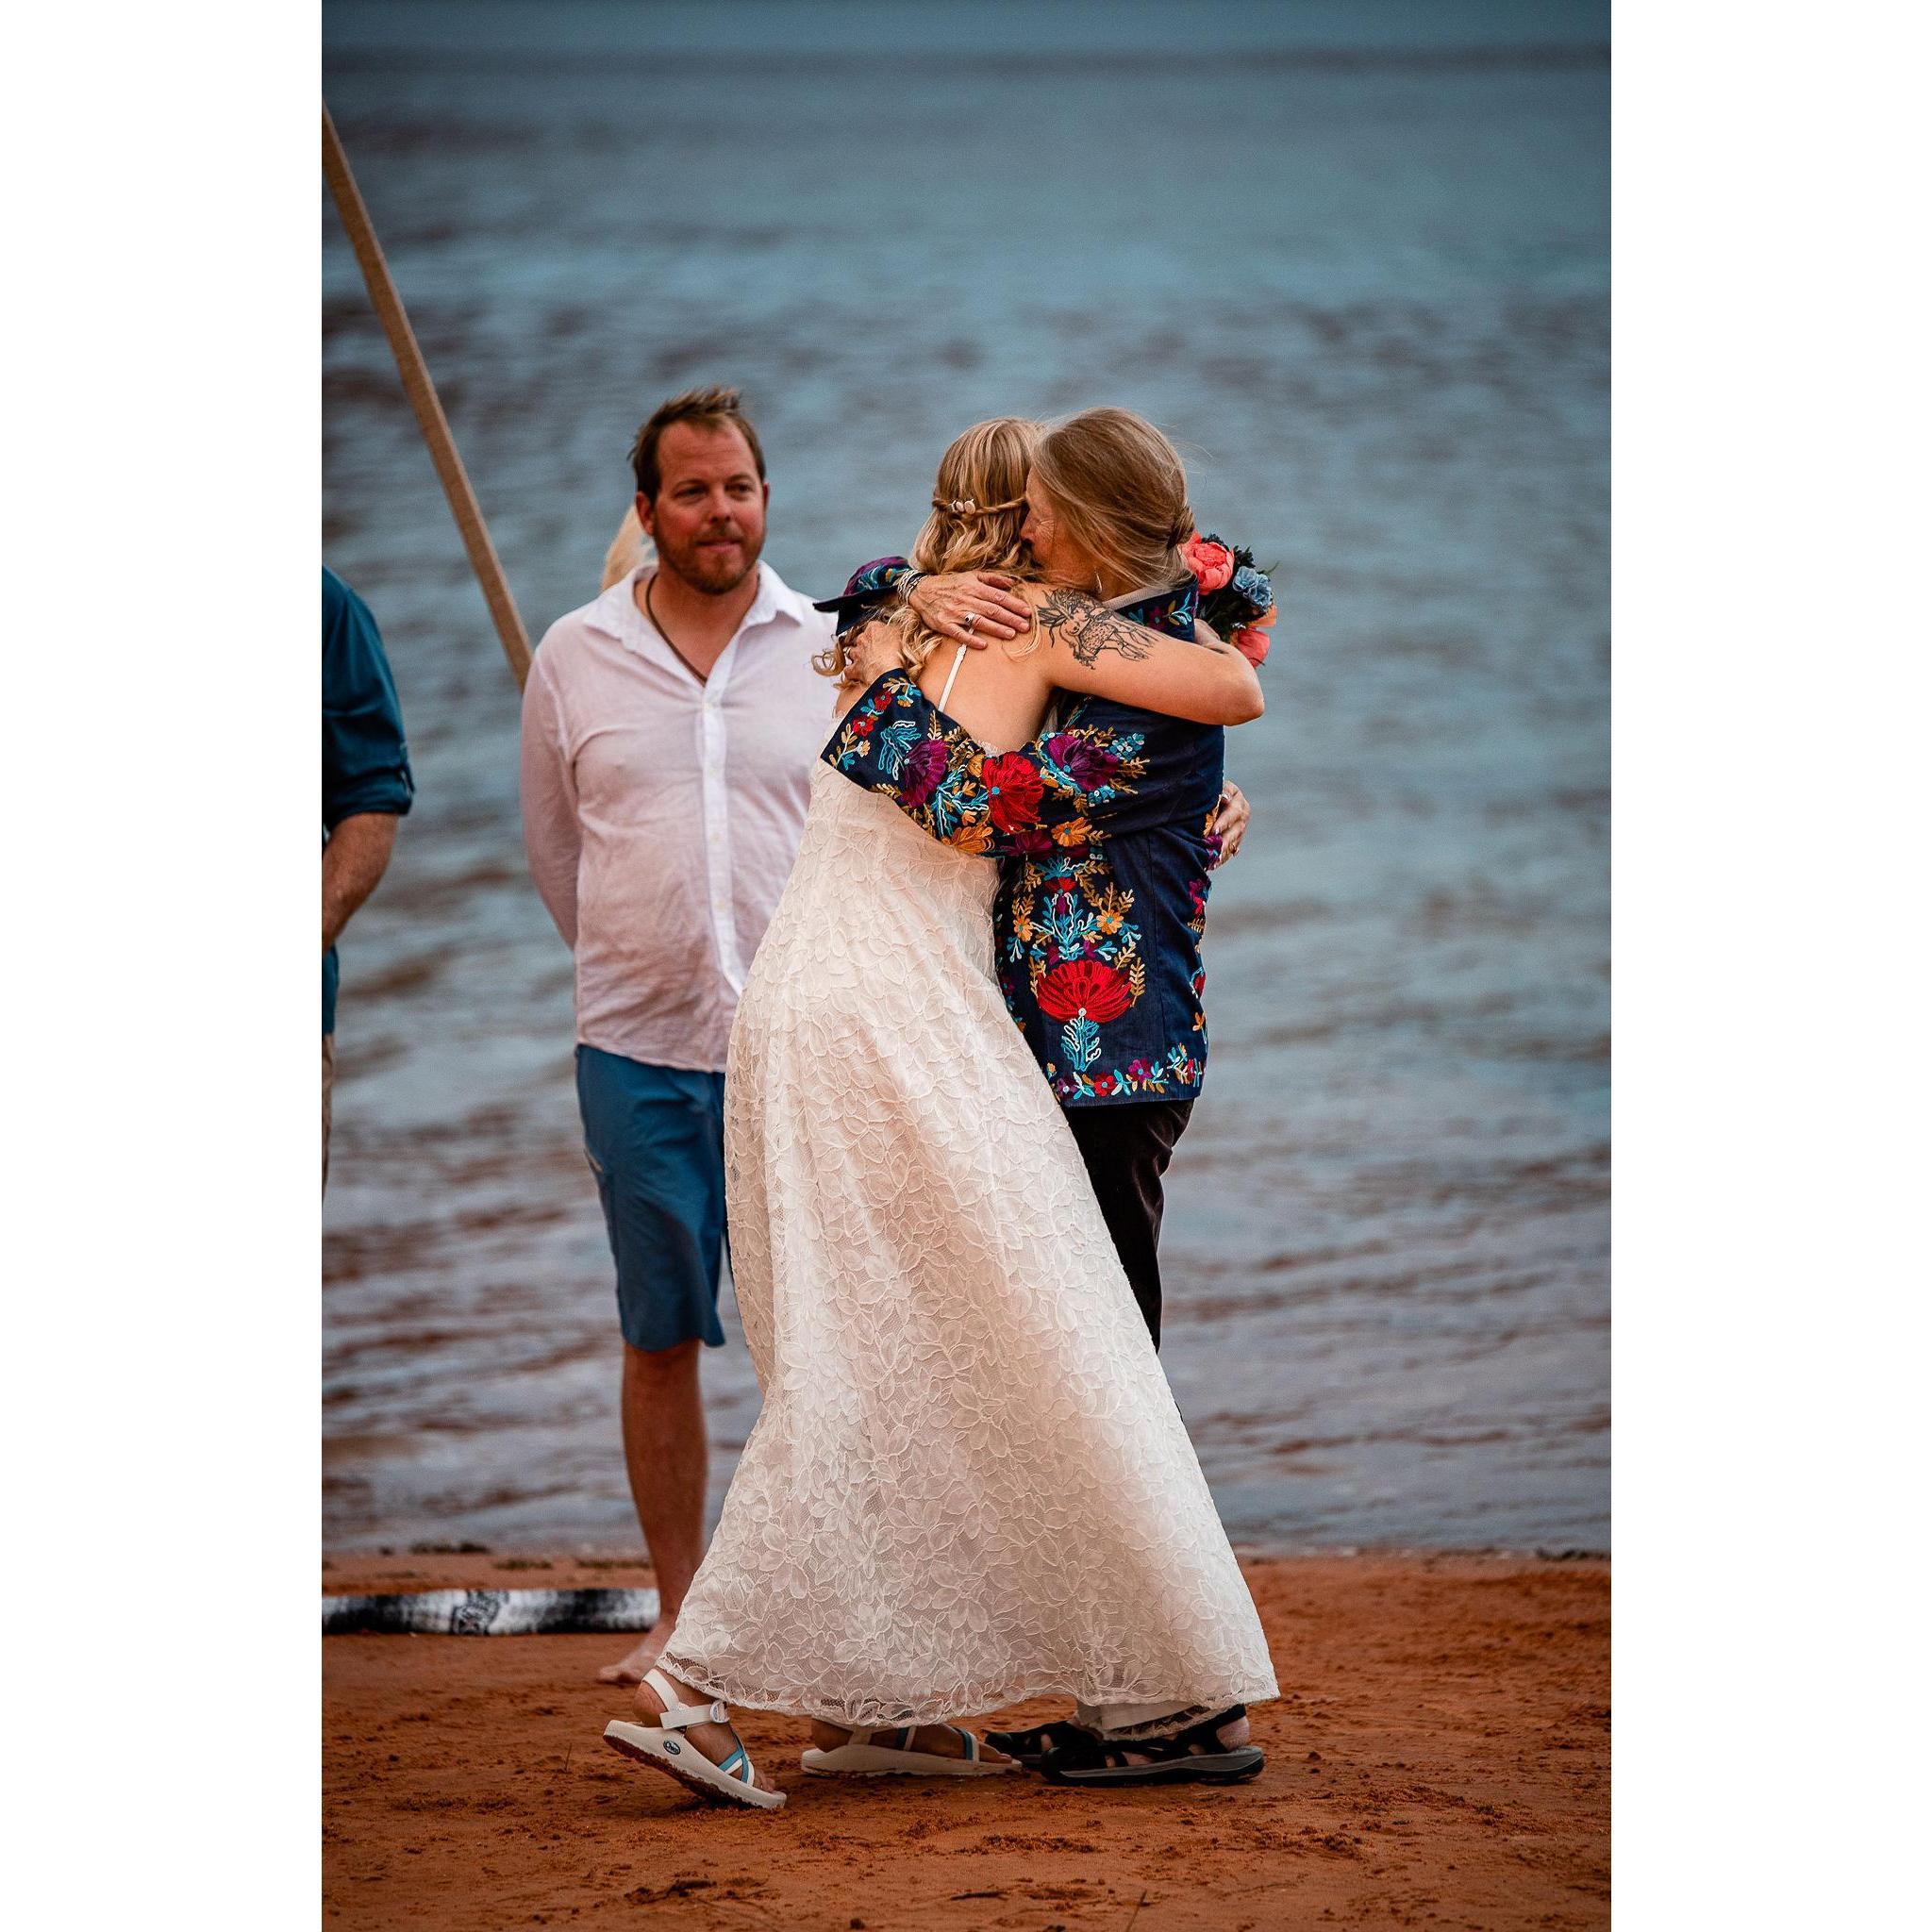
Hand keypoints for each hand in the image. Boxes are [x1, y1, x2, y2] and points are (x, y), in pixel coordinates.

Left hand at [844, 619, 899, 687]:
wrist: (886, 672)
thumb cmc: (894, 654)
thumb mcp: (899, 635)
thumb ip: (893, 629)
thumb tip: (892, 628)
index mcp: (873, 629)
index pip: (874, 626)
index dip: (879, 633)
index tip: (884, 637)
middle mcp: (862, 640)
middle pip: (862, 639)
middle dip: (867, 644)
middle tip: (877, 651)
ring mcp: (857, 654)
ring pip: (853, 652)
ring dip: (858, 656)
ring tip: (867, 661)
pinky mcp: (854, 669)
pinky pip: (849, 670)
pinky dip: (851, 672)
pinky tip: (856, 673)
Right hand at [907, 571, 1032, 646]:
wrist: (921, 590)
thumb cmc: (950, 584)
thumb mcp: (970, 575)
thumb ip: (992, 578)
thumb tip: (1011, 582)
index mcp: (973, 587)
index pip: (998, 596)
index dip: (1014, 604)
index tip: (1027, 611)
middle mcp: (966, 599)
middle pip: (992, 610)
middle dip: (1010, 618)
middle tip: (1025, 626)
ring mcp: (955, 613)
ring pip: (979, 621)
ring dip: (996, 629)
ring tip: (1011, 634)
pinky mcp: (945, 624)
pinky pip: (959, 633)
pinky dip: (971, 639)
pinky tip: (983, 645)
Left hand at [1209, 780, 1250, 866]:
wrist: (1211, 796)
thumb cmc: (1209, 790)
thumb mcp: (1213, 788)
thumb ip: (1218, 792)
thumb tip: (1224, 797)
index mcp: (1238, 801)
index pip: (1233, 812)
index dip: (1224, 822)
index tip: (1214, 831)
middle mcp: (1243, 814)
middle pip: (1235, 830)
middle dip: (1225, 842)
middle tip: (1216, 852)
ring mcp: (1240, 827)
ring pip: (1234, 841)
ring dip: (1224, 852)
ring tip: (1214, 862)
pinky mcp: (1236, 837)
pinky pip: (1231, 849)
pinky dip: (1223, 857)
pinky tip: (1214, 864)